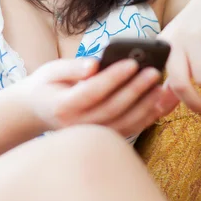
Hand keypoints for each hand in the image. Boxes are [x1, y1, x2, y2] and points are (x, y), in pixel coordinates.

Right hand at [22, 57, 179, 137]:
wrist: (36, 113)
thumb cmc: (45, 86)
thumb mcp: (51, 71)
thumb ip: (72, 67)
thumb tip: (95, 64)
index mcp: (63, 106)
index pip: (93, 91)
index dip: (114, 77)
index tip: (132, 62)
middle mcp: (78, 125)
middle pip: (113, 108)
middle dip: (136, 89)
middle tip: (154, 71)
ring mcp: (91, 136)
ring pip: (125, 123)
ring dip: (148, 106)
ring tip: (164, 87)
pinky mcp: (103, 138)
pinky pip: (130, 129)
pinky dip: (148, 117)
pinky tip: (162, 102)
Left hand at [158, 0, 200, 114]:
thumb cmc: (195, 30)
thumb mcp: (178, 51)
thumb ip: (171, 79)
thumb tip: (161, 109)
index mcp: (160, 48)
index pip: (157, 82)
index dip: (164, 103)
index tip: (171, 114)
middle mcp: (174, 41)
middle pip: (180, 83)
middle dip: (194, 102)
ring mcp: (194, 35)